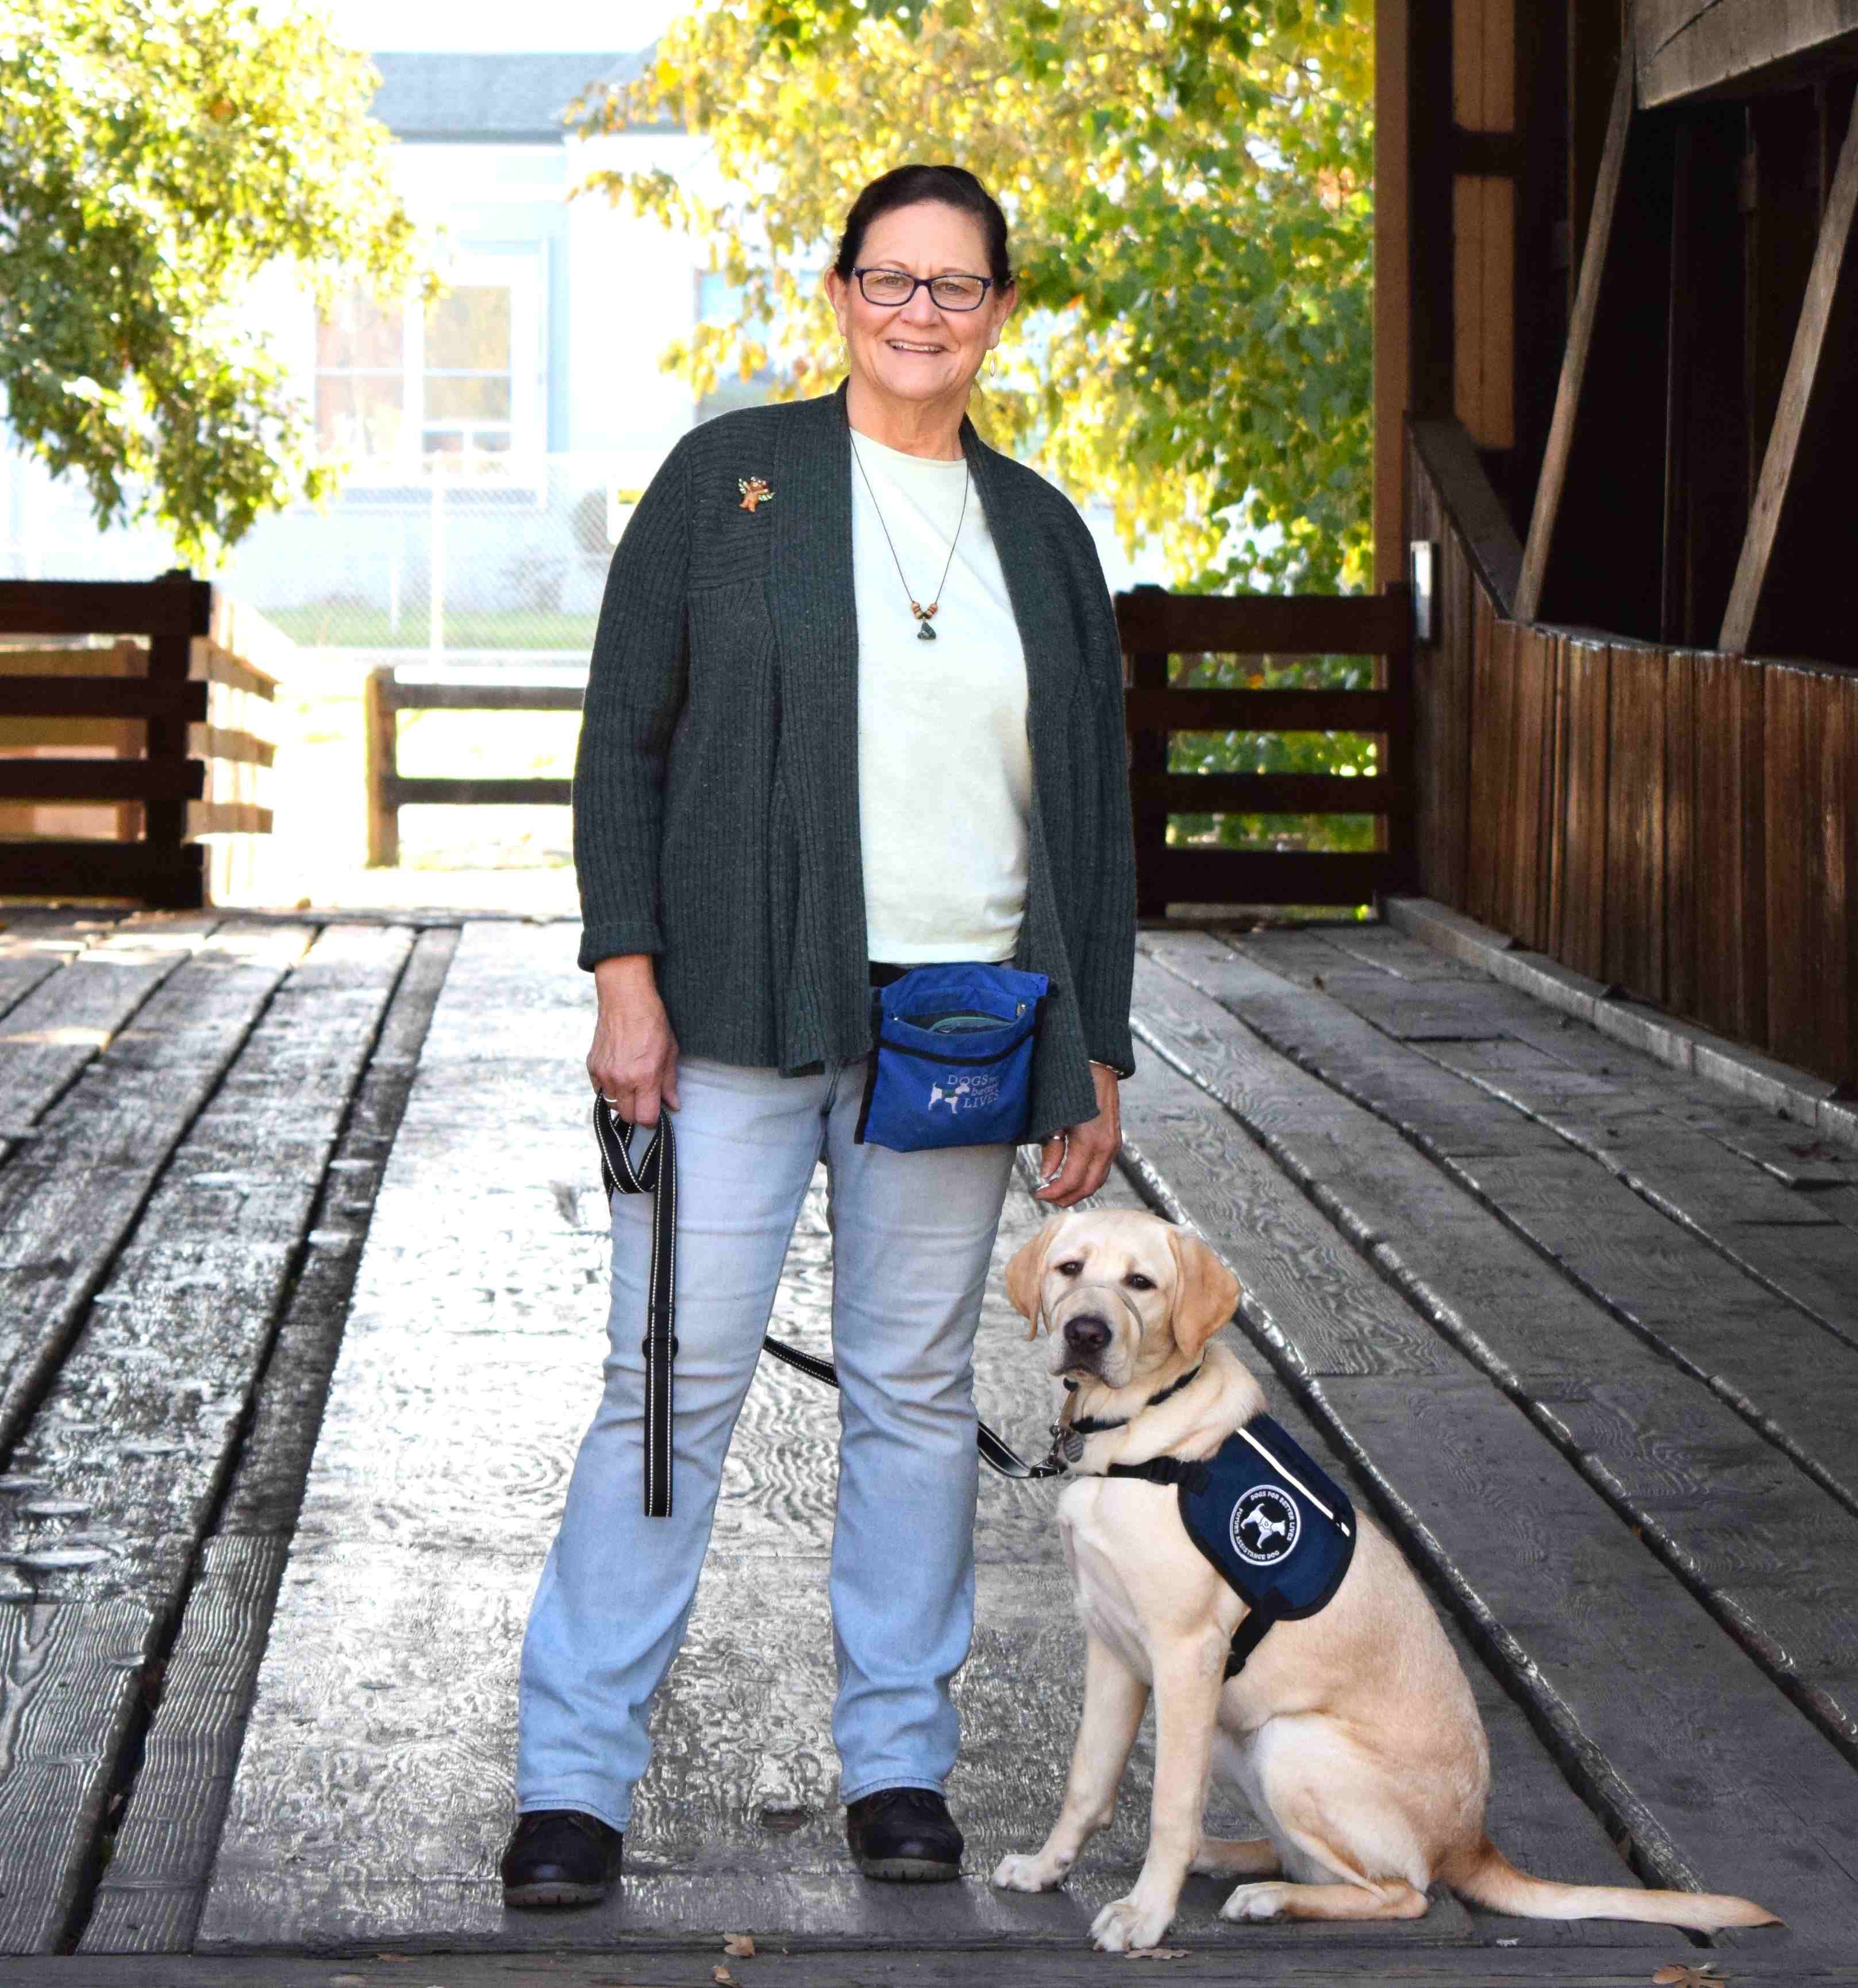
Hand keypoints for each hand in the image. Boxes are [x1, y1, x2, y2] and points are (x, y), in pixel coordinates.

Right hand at [588, 954, 680, 1126]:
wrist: (625, 998)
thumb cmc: (652, 1022)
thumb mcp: (670, 1052)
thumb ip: (669, 1083)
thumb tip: (673, 1105)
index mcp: (644, 1077)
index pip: (645, 1118)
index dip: (653, 1119)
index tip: (656, 1114)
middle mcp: (621, 1079)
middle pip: (627, 1116)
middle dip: (638, 1112)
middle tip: (646, 1099)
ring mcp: (604, 1074)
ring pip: (612, 1105)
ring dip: (623, 1101)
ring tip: (632, 1084)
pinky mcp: (592, 1066)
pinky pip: (599, 1091)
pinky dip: (609, 1089)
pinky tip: (619, 1075)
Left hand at [1033, 1063, 1120, 1206]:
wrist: (1097, 1067)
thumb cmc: (1071, 1088)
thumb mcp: (1055, 1118)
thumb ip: (1052, 1148)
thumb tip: (1046, 1174)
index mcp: (1089, 1141)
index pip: (1071, 1180)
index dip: (1053, 1192)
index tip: (1038, 1193)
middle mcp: (1106, 1147)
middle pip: (1088, 1187)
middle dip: (1067, 1197)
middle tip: (1047, 1198)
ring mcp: (1113, 1144)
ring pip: (1098, 1181)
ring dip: (1079, 1190)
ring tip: (1058, 1191)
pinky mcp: (1115, 1141)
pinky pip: (1103, 1169)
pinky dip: (1088, 1179)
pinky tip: (1073, 1177)